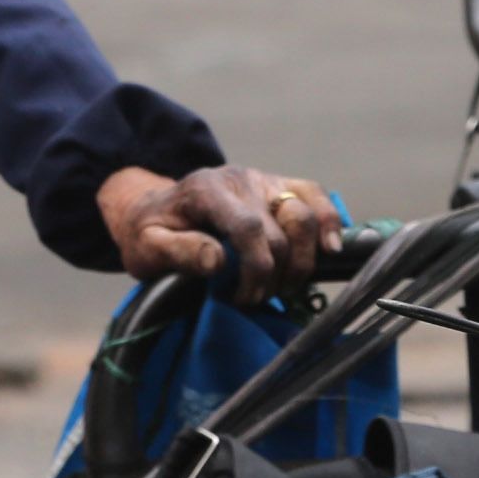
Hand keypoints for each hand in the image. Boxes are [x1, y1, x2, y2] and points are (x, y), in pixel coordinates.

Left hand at [99, 165, 341, 304]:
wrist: (155, 209)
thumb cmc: (151, 233)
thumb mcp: (148, 247)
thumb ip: (179, 252)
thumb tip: (219, 261)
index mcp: (206, 189)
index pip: (247, 226)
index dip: (257, 267)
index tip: (246, 297)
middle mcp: (240, 178)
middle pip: (281, 227)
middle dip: (275, 273)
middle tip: (255, 299)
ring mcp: (263, 180)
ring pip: (304, 213)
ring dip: (302, 259)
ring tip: (283, 285)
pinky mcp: (279, 186)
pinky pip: (314, 195)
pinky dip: (328, 221)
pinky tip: (330, 248)